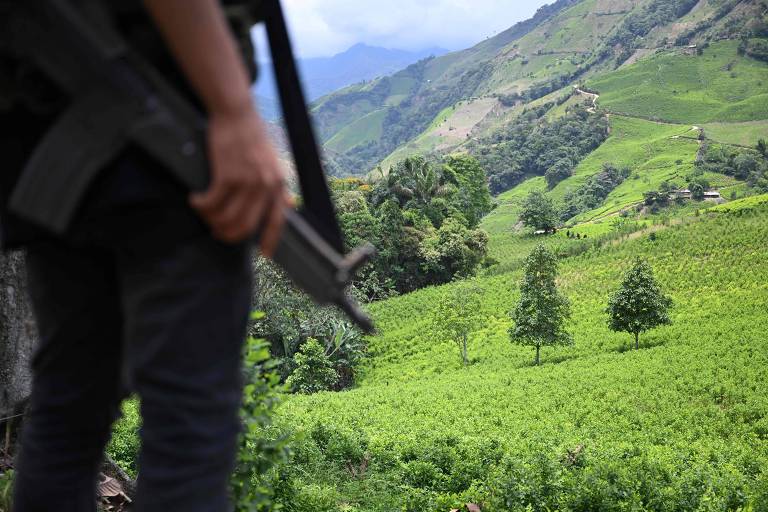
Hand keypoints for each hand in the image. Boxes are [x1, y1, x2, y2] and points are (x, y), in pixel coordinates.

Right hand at [190, 107, 287, 255]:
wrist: (236, 113)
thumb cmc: (252, 136)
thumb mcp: (273, 161)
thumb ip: (279, 185)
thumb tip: (289, 205)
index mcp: (278, 183)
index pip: (278, 221)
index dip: (270, 240)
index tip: (264, 255)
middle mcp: (265, 186)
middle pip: (246, 226)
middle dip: (229, 234)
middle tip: (216, 231)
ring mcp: (247, 181)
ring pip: (226, 217)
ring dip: (211, 219)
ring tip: (203, 212)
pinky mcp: (227, 175)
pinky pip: (211, 203)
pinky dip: (200, 205)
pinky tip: (194, 199)